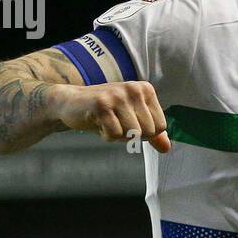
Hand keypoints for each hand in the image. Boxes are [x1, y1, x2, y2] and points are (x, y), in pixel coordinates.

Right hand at [53, 81, 170, 151]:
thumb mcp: (133, 118)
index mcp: (145, 90)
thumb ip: (152, 132)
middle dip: (132, 135)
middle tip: (116, 123)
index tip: (129, 122)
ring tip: (107, 122)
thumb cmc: (106, 112)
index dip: (145, 133)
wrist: (71, 103)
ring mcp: (117, 95)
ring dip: (118, 136)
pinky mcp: (101, 105)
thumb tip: (166, 148)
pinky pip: (114, 135)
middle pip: (148, 132)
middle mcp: (134, 89)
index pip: (161, 126)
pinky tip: (98, 123)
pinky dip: (106, 136)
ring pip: (132, 134)